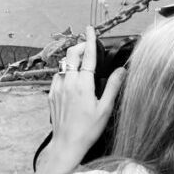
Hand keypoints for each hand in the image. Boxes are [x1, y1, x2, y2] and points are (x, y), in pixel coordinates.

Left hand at [47, 25, 125, 168]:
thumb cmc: (88, 129)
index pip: (88, 56)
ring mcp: (57, 87)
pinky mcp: (51, 94)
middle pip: (72, 54)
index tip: (90, 29)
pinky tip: (71, 80)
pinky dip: (65, 72)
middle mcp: (68, 82)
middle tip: (88, 46)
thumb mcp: (105, 109)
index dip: (90, 40)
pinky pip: (57, 76)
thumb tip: (122, 70)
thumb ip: (113, 86)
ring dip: (72, 59)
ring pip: (63, 64)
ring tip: (81, 63)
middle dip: (80, 46)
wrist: (67, 144)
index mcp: (83, 84)